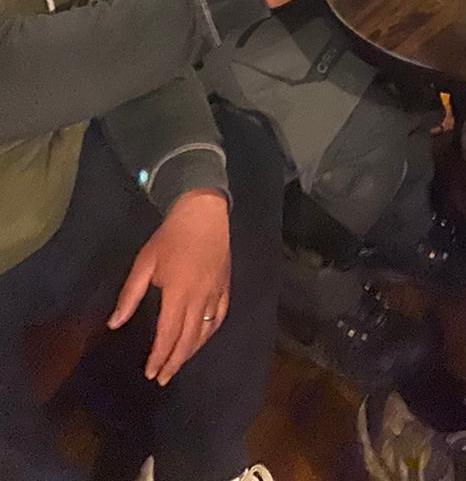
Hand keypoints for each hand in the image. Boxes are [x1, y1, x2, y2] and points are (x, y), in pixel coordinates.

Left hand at [108, 189, 229, 385]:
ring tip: (178, 364)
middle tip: (162, 379)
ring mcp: (215, 293)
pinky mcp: (225, 286)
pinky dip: (210, 333)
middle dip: (174, 362)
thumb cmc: (170, 237)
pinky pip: (219, 317)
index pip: (167, 334)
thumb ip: (130, 296)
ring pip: (204, 331)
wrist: (203, 212)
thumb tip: (114, 323)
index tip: (150, 373)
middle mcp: (199, 298)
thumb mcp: (144, 263)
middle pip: (187, 339)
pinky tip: (201, 339)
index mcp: (177, 293)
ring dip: (191, 352)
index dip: (159, 357)